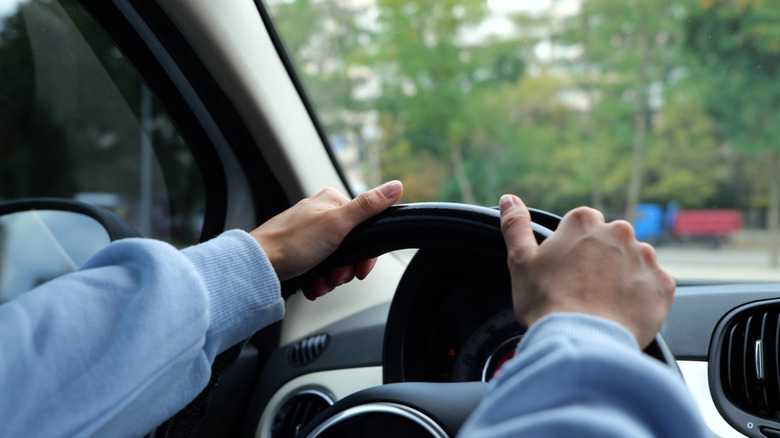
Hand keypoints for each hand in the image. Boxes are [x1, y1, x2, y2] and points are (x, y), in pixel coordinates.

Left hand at [251, 181, 402, 299]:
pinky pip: (319, 269)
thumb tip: (395, 186)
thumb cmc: (291, 243)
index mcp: (331, 202)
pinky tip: (311, 284)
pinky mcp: (299, 253)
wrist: (256, 267)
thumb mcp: (337, 223)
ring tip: (319, 281)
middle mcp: (320, 215)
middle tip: (335, 275)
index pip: (365, 227)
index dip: (365, 253)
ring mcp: (309, 235)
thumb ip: (368, 206)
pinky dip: (318, 280)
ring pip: (336, 261)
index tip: (360, 268)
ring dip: (330, 278)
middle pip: (351, 247)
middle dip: (344, 269)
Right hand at [498, 195, 674, 347]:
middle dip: (599, 259)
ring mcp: (645, 258)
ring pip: (633, 261)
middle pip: (609, 240)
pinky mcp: (663, 285)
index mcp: (583, 222)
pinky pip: (653, 286)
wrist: (583, 342)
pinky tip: (620, 312)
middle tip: (581, 288)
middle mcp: (619, 232)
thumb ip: (515, 226)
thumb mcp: (520, 262)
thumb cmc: (548, 303)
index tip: (565, 269)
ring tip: (602, 303)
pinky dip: (641, 297)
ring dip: (621, 276)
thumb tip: (509, 199)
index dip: (571, 247)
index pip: (581, 223)